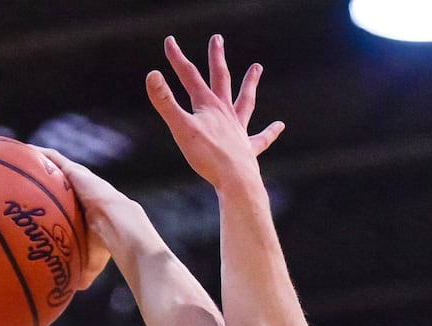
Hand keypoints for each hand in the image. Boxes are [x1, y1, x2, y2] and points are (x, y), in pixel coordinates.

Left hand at [34, 148, 117, 289]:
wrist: (121, 228)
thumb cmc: (108, 246)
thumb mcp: (92, 261)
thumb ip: (82, 272)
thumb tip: (73, 290)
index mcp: (87, 209)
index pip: (67, 201)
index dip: (52, 200)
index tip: (37, 202)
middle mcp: (82, 192)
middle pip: (60, 180)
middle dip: (43, 178)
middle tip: (21, 179)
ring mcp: (80, 180)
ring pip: (55, 166)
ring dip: (38, 162)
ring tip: (16, 157)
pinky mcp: (76, 172)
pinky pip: (54, 159)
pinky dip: (38, 155)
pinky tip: (22, 151)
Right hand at [146, 34, 284, 189]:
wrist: (236, 180)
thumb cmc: (208, 156)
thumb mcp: (181, 127)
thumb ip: (165, 102)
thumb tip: (152, 74)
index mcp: (208, 106)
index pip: (190, 76)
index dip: (178, 58)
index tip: (170, 41)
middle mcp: (226, 113)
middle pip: (221, 79)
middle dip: (217, 58)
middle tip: (217, 39)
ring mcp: (239, 130)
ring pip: (245, 101)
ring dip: (249, 84)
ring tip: (257, 68)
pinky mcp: (248, 149)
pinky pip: (262, 138)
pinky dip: (270, 132)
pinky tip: (279, 126)